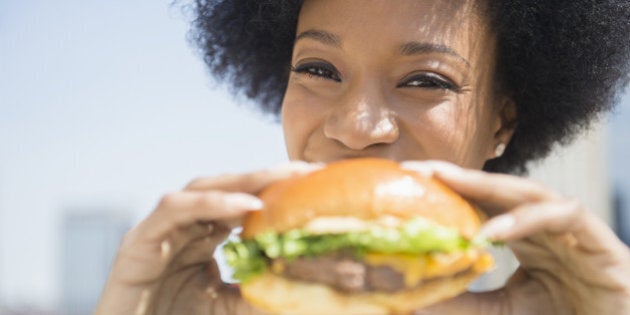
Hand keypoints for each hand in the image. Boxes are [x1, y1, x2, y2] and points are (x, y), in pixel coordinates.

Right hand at [94, 162, 321, 314]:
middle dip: (267, 176)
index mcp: (203, 236)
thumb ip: (258, 294)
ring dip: (244, 181)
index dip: (278, 190)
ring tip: (283, 178)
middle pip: (227, 187)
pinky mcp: (137, 242)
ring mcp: (159, 230)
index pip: (243, 202)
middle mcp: (183, 226)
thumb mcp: (228, 309)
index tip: (318, 182)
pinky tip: (246, 205)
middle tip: (308, 169)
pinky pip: (175, 209)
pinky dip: (211, 203)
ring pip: (202, 188)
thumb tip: (305, 286)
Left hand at [403, 161, 629, 314]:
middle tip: (417, 170)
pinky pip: (565, 215)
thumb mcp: (505, 310)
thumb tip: (415, 300)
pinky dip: (528, 220)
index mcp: (522, 232)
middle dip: (458, 175)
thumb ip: (467, 303)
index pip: (480, 202)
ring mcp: (571, 227)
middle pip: (498, 188)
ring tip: (448, 185)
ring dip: (488, 187)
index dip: (445, 189)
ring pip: (530, 192)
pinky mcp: (599, 240)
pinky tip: (495, 232)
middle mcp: (543, 222)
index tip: (404, 182)